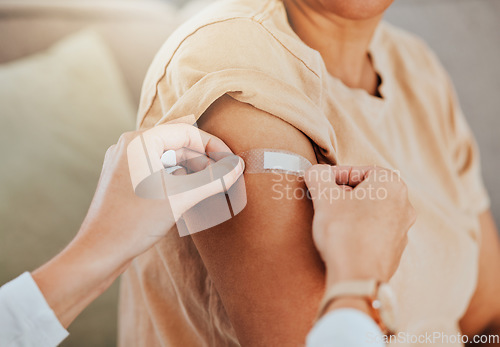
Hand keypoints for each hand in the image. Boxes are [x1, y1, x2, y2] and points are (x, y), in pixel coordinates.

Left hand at [85, 123, 243, 261]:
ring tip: (214, 185)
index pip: (188, 132)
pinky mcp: (126, 179)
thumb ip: (213, 180)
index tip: (233, 163)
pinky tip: (193, 192)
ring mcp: (126, 162)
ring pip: (170, 157)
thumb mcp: (180, 198)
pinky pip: (159, 170)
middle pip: (179, 143)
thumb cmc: (133, 223)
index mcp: (140, 142)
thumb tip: (238, 167)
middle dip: (206, 159)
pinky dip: (179, 178)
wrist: (98, 252)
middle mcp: (130, 146)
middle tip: (227, 175)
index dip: (215, 146)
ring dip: (194, 169)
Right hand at [304, 165, 415, 285]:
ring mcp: (402, 228)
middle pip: (366, 189)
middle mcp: (403, 204)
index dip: (334, 176)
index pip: (357, 170)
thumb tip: (315, 172)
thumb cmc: (344, 233)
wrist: (358, 277)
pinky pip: (374, 230)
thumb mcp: (324, 197)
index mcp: (391, 184)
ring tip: (332, 219)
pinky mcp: (395, 248)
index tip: (320, 184)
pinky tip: (343, 237)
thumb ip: (318, 176)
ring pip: (371, 209)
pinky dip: (359, 228)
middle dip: (343, 193)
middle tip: (325, 201)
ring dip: (351, 211)